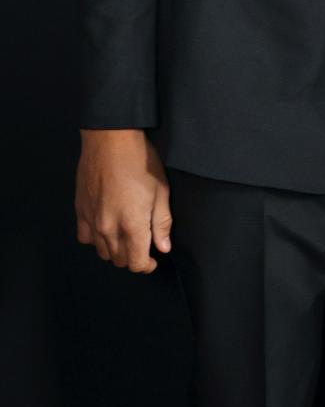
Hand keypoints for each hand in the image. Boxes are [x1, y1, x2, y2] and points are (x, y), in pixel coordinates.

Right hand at [75, 128, 171, 273]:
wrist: (111, 140)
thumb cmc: (140, 162)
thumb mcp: (161, 191)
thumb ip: (162, 223)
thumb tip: (163, 247)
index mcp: (132, 225)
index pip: (137, 263)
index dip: (147, 266)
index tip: (154, 260)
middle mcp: (109, 228)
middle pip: (119, 260)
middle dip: (133, 258)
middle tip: (143, 246)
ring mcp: (92, 221)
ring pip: (102, 252)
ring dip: (115, 251)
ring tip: (126, 237)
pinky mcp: (80, 210)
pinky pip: (86, 237)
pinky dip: (96, 239)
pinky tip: (106, 228)